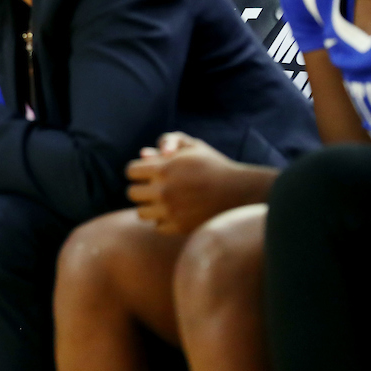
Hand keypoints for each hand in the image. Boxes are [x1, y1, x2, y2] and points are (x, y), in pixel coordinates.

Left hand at [126, 132, 251, 234]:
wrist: (239, 192)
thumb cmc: (213, 165)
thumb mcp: (193, 146)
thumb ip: (168, 142)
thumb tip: (144, 154)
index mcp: (163, 168)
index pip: (130, 171)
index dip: (138, 171)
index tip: (148, 172)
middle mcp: (163, 190)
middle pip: (132, 193)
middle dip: (141, 189)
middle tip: (154, 188)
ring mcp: (171, 211)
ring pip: (141, 212)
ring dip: (149, 207)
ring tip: (163, 201)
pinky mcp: (179, 227)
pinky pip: (157, 226)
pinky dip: (163, 221)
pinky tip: (175, 213)